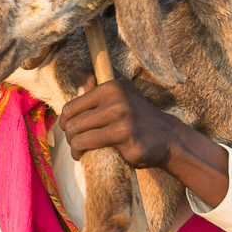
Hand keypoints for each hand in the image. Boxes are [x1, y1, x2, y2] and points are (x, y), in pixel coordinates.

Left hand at [59, 79, 230, 208]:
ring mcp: (125, 125)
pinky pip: (94, 150)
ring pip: (79, 138)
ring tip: (78, 150)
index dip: (65, 121)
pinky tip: (89, 156)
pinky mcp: (130, 144)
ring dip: (75, 148)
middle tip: (75, 142)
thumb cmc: (135, 114)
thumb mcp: (120, 91)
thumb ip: (96, 82)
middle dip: (70, 136)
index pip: (71, 108)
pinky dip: (86, 155)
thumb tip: (74, 74)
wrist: (167, 136)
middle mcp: (118, 103)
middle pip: (73, 124)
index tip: (68, 127)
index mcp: (112, 88)